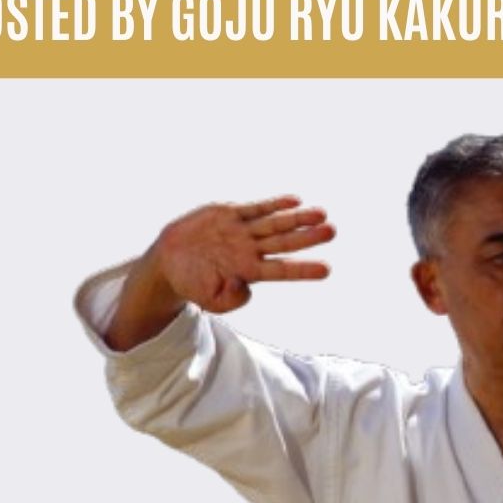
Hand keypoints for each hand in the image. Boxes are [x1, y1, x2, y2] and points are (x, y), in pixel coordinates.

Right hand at [105, 196, 334, 347]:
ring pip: (275, 223)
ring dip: (297, 218)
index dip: (303, 269)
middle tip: (332, 231)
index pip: (282, 270)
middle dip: (308, 237)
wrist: (170, 261)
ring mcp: (241, 231)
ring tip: (322, 213)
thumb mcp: (210, 301)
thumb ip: (231, 299)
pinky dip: (274, 204)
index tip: (327, 269)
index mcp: (248, 272)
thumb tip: (246, 286)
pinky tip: (294, 201)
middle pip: (285, 243)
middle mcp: (250, 250)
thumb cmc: (193, 284)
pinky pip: (255, 208)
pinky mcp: (229, 213)